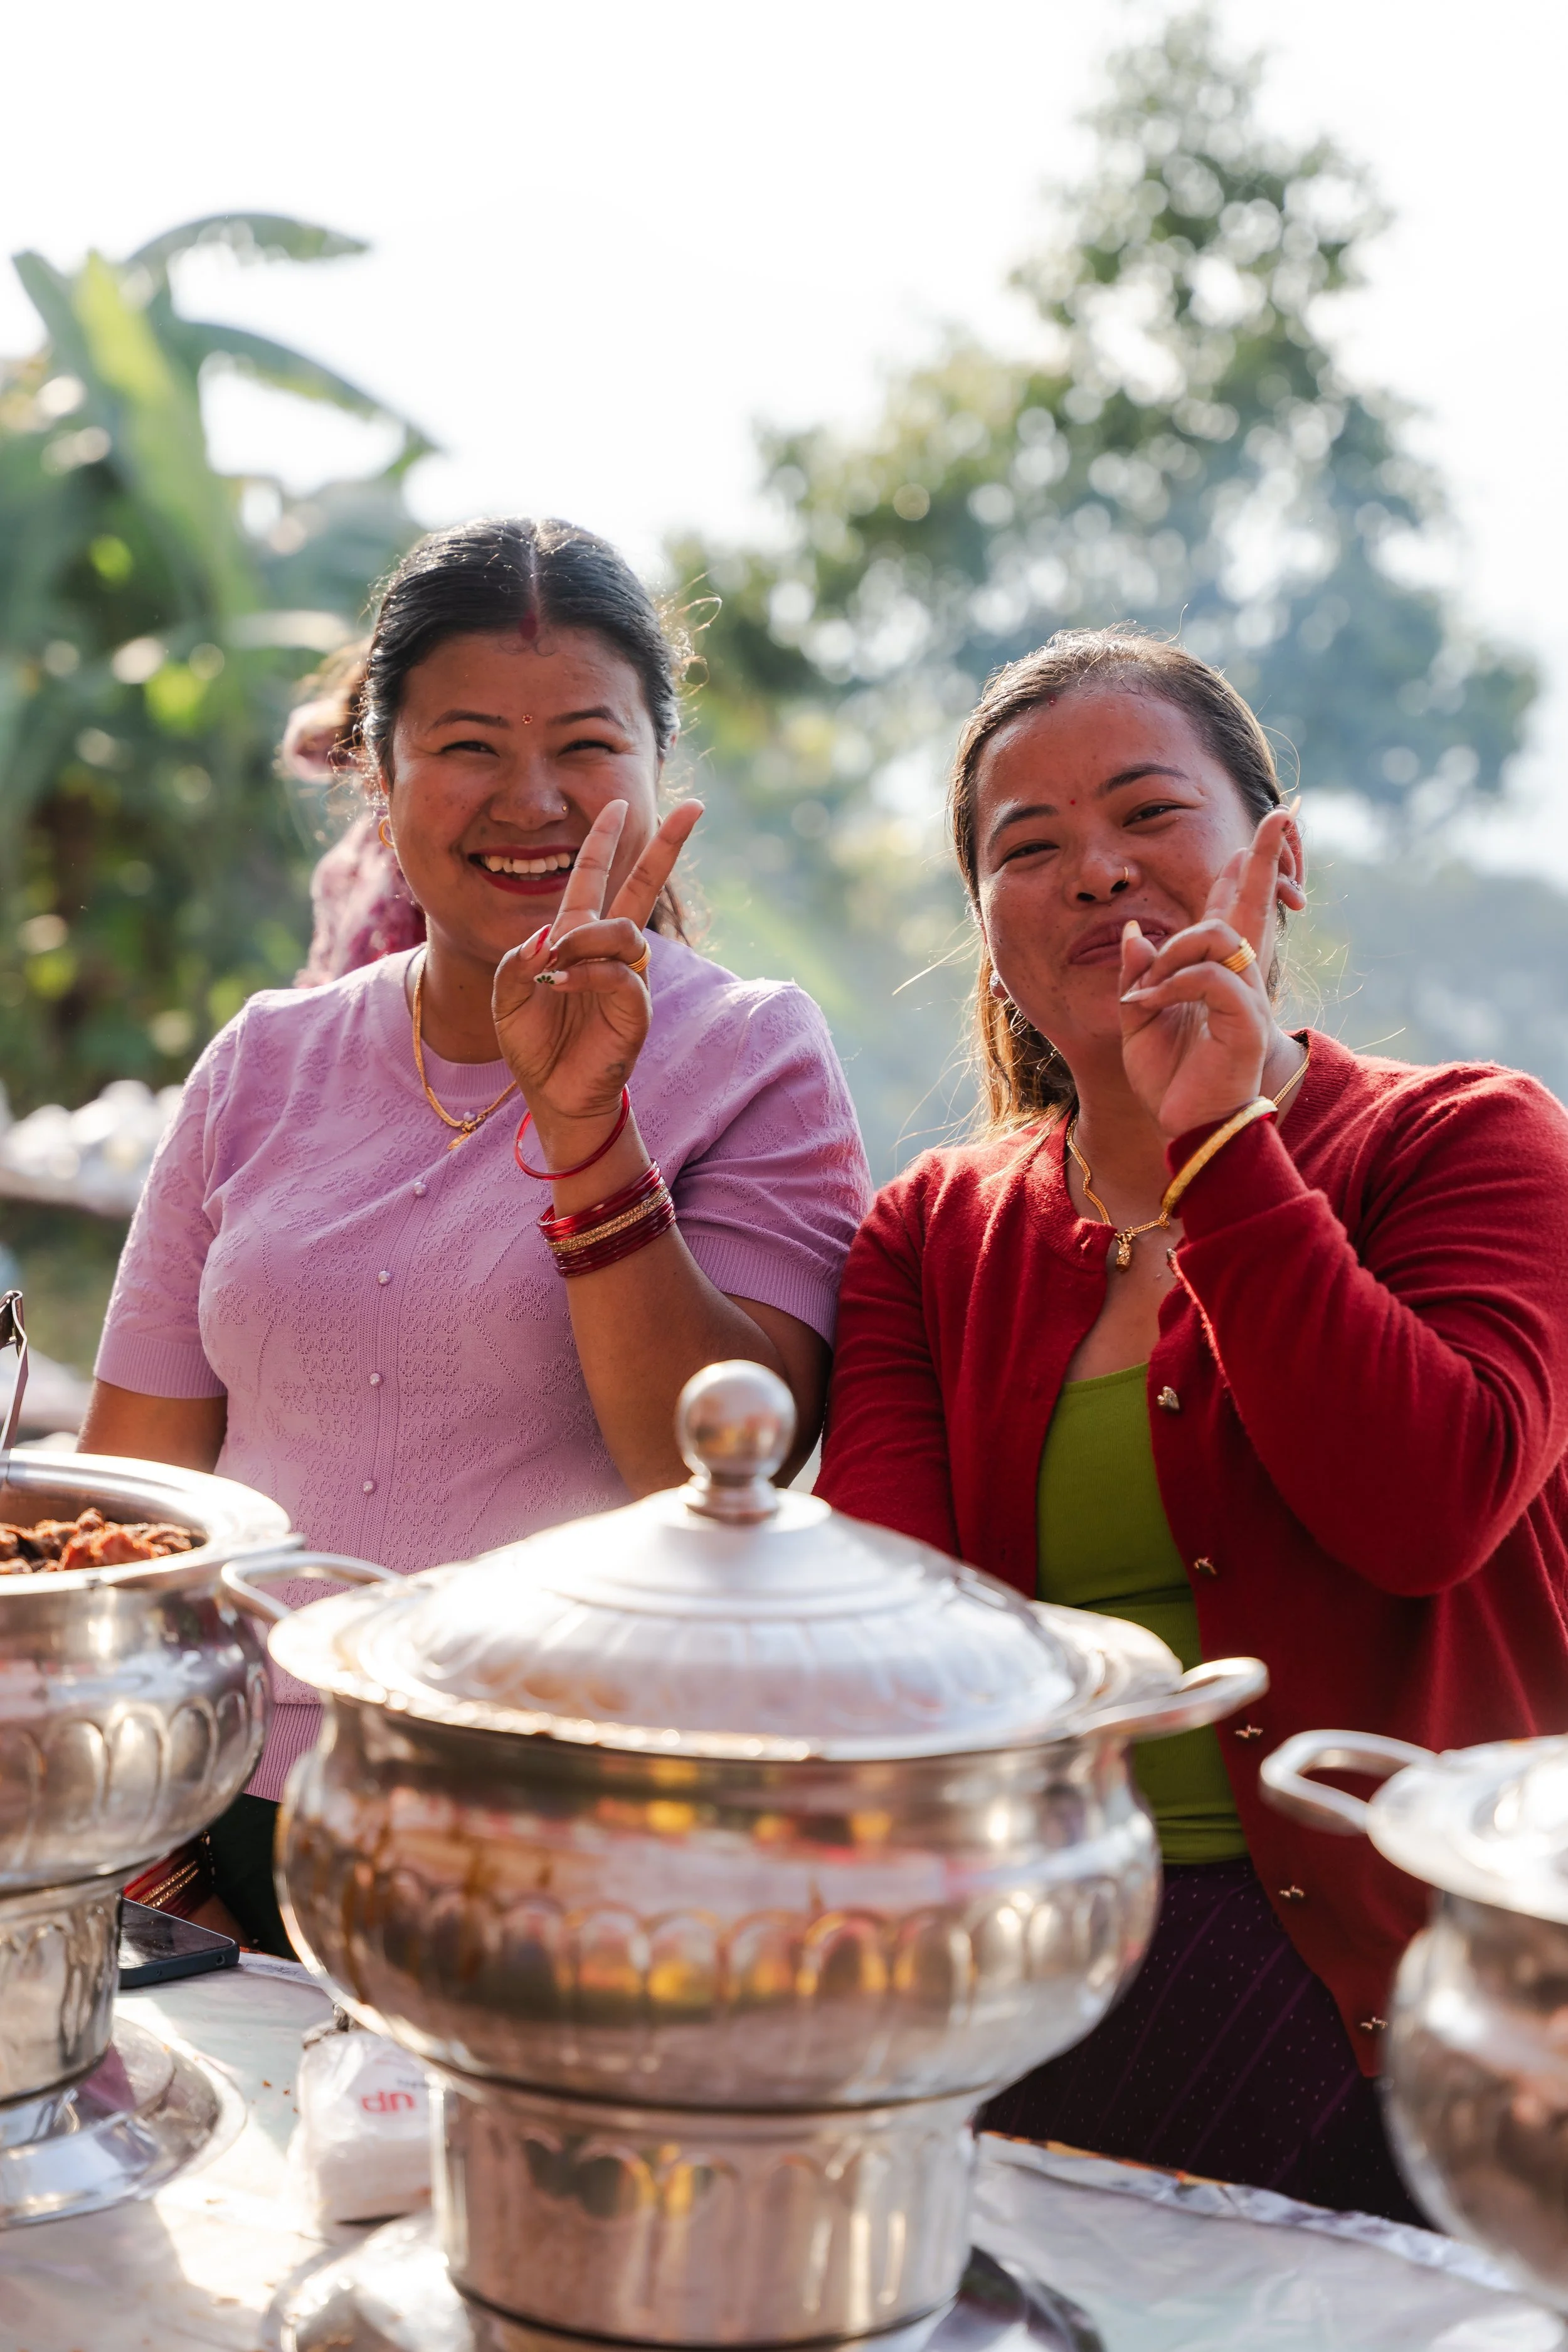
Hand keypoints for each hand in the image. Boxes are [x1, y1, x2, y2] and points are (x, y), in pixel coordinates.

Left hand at [493, 797, 701, 1161]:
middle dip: (666, 846)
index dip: (605, 840)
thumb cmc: (533, 1043)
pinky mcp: (635, 1007)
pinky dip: (587, 974)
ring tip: (555, 969)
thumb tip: (550, 937)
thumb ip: (519, 960)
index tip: (618, 803)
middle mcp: (607, 950)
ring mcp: (626, 977)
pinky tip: (560, 985)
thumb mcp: (506, 995)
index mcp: (575, 937)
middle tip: (694, 808)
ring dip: (585, 940)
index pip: (595, 877)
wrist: (553, 1093)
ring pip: (622, 930)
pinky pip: (618, 973)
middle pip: (642, 886)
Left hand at [1117, 809, 1304, 1142]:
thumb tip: (1135, 932)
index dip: (1249, 869)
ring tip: (1147, 986)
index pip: (1234, 911)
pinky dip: (1173, 984)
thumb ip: (1138, 974)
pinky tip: (1147, 1004)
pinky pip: (1210, 978)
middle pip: (1253, 905)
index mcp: (1216, 974)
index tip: (1273, 823)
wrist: (1186, 1126)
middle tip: (1281, 816)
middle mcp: (1239, 978)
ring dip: (1174, 951)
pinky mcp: (1247, 1021)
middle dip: (1267, 858)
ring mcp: (1247, 997)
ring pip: (1219, 936)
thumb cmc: (1169, 1078)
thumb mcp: (1139, 1019)